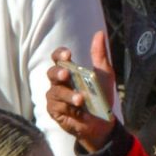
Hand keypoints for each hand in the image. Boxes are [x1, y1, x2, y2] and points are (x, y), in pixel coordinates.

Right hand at [44, 32, 120, 152]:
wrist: (103, 122)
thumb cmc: (102, 96)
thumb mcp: (104, 75)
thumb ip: (100, 55)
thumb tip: (99, 33)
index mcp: (70, 71)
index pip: (58, 58)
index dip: (60, 55)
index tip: (68, 55)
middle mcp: (59, 82)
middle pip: (52, 73)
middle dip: (58, 73)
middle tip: (66, 75)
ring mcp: (55, 97)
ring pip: (55, 91)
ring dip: (68, 95)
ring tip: (81, 99)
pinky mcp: (54, 111)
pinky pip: (56, 106)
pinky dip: (67, 108)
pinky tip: (77, 111)